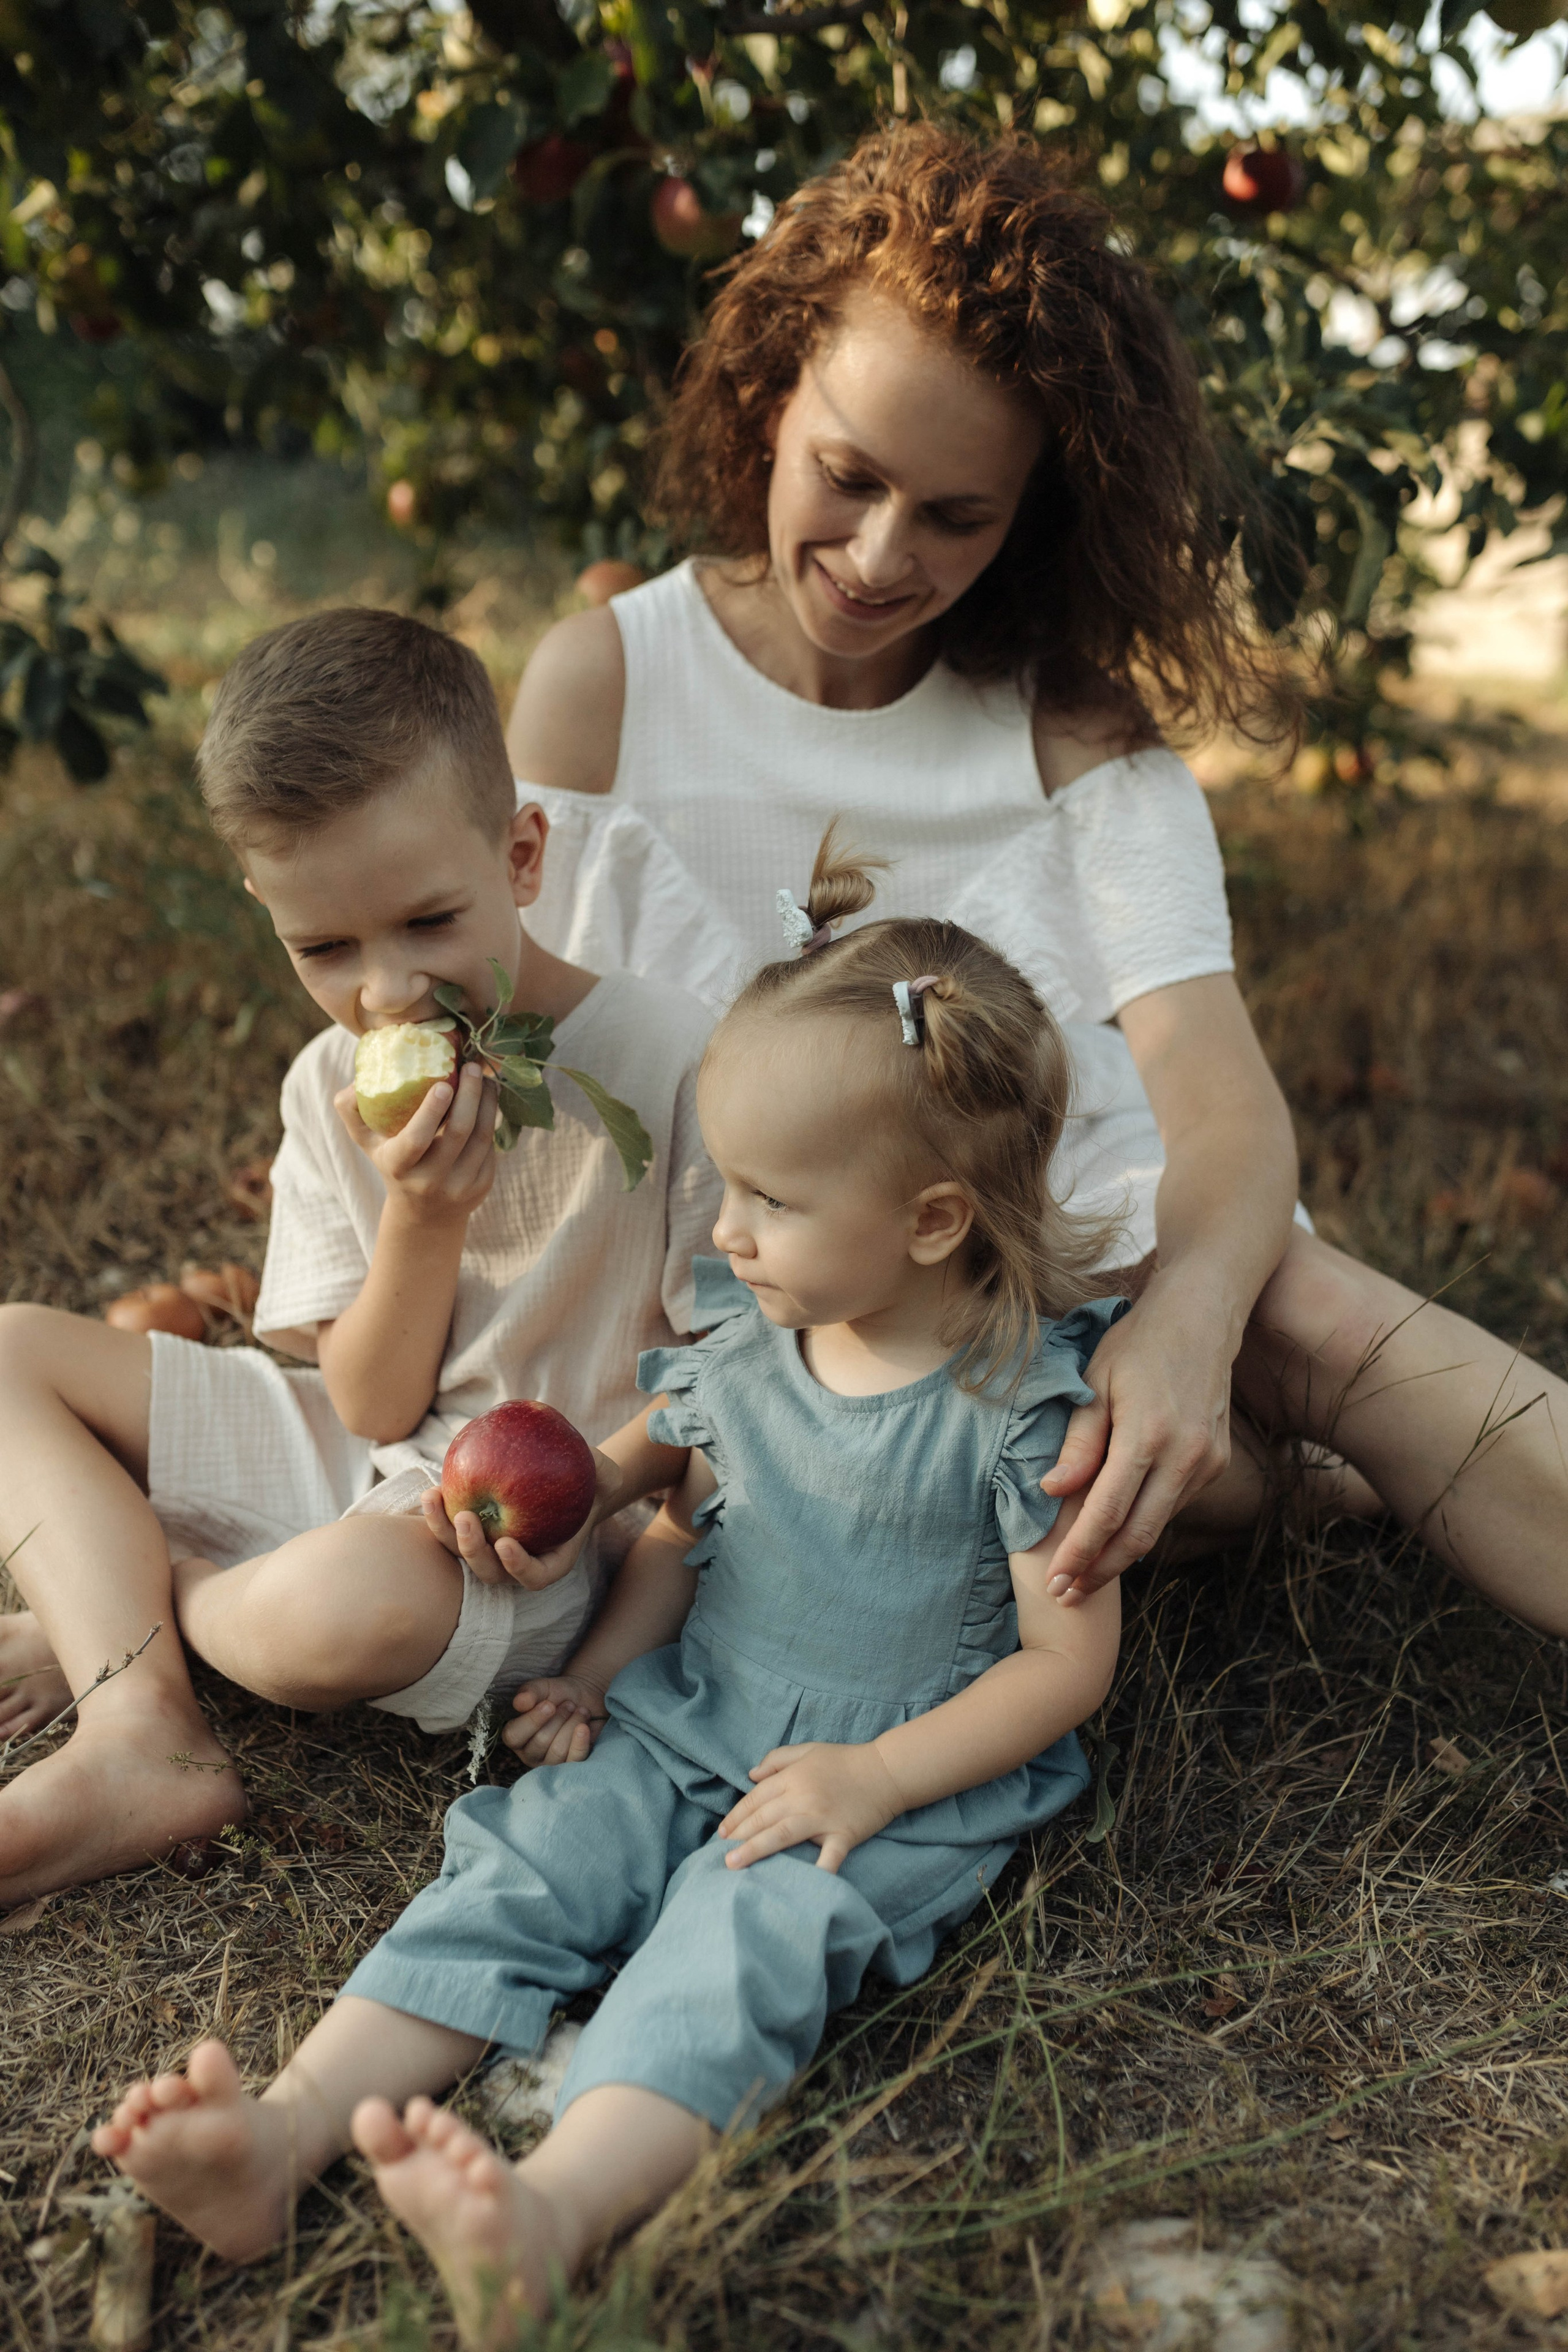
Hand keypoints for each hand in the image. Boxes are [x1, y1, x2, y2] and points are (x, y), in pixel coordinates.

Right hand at [334, 1059, 498, 1224]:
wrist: (424, 1214)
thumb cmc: (392, 1162)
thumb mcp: (367, 1142)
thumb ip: (351, 1110)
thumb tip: (356, 1082)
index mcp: (399, 1166)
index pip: (416, 1140)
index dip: (431, 1111)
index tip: (443, 1084)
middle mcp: (430, 1181)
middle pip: (458, 1132)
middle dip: (470, 1095)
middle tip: (471, 1067)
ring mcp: (459, 1186)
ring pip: (482, 1137)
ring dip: (487, 1103)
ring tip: (485, 1078)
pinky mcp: (482, 1185)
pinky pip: (491, 1146)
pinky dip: (492, 1119)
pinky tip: (489, 1100)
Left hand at [418, 1455, 612, 1591]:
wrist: (561, 1475)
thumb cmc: (586, 1478)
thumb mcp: (604, 1475)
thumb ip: (607, 1476)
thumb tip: (606, 1474)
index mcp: (550, 1561)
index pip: (533, 1577)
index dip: (517, 1568)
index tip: (506, 1544)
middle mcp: (516, 1563)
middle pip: (489, 1572)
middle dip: (473, 1551)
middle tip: (466, 1518)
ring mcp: (490, 1549)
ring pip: (461, 1554)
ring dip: (444, 1532)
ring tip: (434, 1497)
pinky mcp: (470, 1530)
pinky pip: (450, 1529)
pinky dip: (438, 1514)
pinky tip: (433, 1488)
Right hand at [503, 1672, 608, 1764]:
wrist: (584, 1697)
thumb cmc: (557, 1694)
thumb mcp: (542, 1688)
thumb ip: (530, 1692)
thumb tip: (520, 1702)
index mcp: (515, 1736)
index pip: (514, 1736)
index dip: (532, 1720)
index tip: (549, 1704)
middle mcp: (529, 1753)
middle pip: (540, 1742)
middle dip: (558, 1718)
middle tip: (569, 1704)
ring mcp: (549, 1762)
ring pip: (558, 1751)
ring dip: (572, 1725)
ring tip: (580, 1710)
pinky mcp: (570, 1765)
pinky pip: (574, 1760)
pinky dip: (580, 1742)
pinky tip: (584, 1727)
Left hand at [717, 1740, 905, 1873]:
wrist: (886, 1770)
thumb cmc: (844, 1760)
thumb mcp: (807, 1750)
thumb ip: (777, 1760)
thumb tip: (750, 1776)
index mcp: (793, 1777)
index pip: (756, 1798)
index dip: (736, 1815)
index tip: (722, 1832)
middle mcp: (803, 1797)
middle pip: (763, 1817)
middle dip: (739, 1835)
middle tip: (720, 1854)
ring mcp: (822, 1818)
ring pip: (782, 1834)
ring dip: (755, 1849)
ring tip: (734, 1864)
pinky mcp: (843, 1835)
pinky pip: (828, 1856)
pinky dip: (817, 1871)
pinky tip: (802, 1886)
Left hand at [1038, 1277, 1232, 1600]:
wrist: (1202, 1319)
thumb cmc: (1137, 1345)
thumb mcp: (1095, 1381)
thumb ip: (1078, 1442)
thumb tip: (1052, 1491)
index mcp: (1149, 1433)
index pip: (1109, 1511)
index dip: (1080, 1552)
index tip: (1055, 1582)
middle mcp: (1186, 1455)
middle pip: (1139, 1534)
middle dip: (1100, 1571)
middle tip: (1065, 1595)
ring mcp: (1208, 1463)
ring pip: (1159, 1525)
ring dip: (1121, 1555)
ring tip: (1083, 1574)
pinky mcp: (1217, 1464)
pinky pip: (1173, 1506)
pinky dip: (1143, 1525)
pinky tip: (1115, 1536)